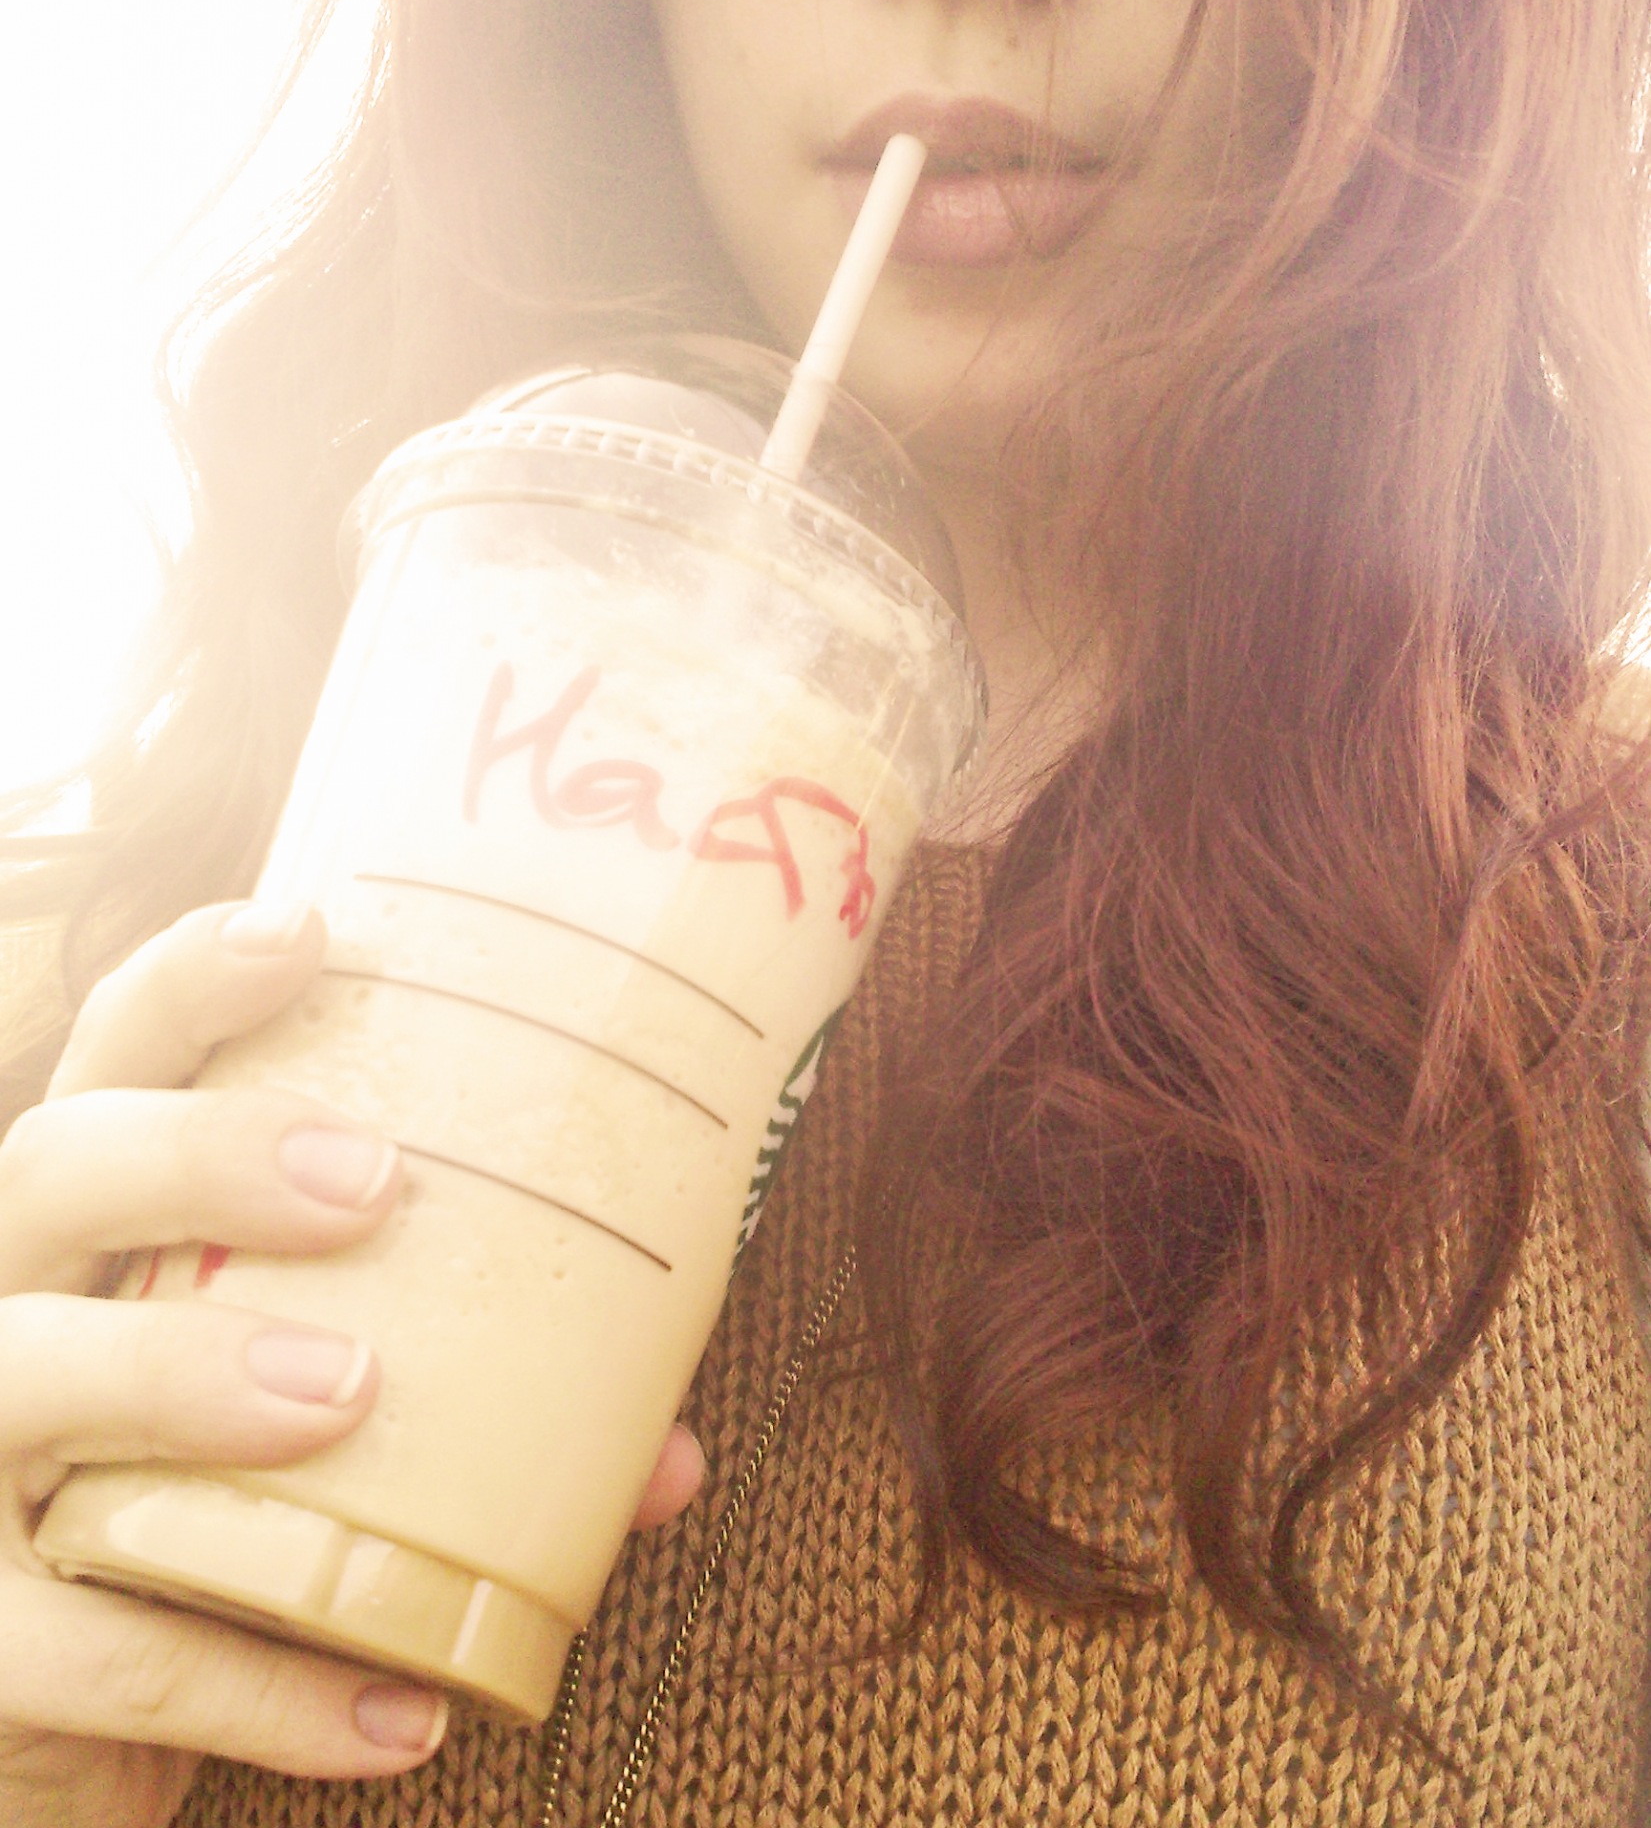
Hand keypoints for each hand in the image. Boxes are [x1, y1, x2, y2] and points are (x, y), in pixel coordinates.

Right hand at [0, 902, 704, 1827]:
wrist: (64, 1718)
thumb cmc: (214, 1512)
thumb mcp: (322, 1431)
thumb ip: (486, 1416)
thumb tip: (671, 1458)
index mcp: (102, 1227)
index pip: (115, 1056)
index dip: (192, 980)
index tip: (309, 930)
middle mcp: (5, 1312)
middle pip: (50, 1167)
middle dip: (202, 1154)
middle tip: (371, 1181)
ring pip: (22, 1378)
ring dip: (186, 1373)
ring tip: (349, 1393)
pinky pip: (77, 1656)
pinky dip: (245, 1686)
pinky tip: (396, 1713)